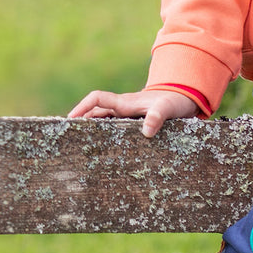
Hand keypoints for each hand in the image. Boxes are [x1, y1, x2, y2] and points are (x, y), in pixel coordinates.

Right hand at [68, 89, 198, 137]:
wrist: (186, 99)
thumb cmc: (176, 102)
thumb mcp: (168, 108)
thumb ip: (158, 116)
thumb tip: (147, 132)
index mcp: (125, 103)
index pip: (98, 99)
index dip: (82, 107)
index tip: (70, 121)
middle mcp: (123, 108)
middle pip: (95, 113)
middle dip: (80, 123)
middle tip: (66, 140)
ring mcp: (127, 116)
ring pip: (103, 122)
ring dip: (91, 131)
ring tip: (78, 149)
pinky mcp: (133, 123)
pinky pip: (114, 129)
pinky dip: (105, 137)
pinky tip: (103, 153)